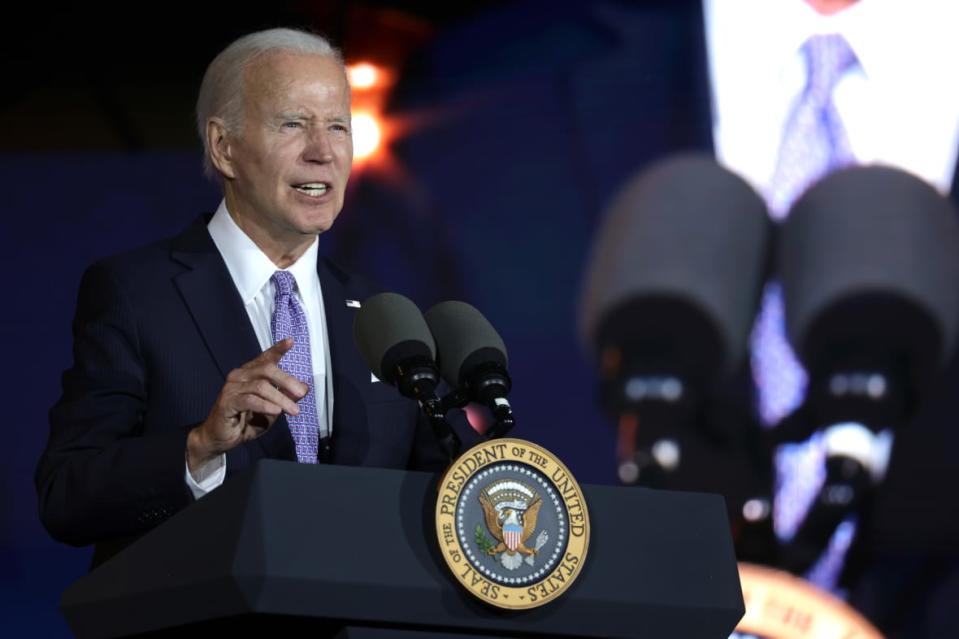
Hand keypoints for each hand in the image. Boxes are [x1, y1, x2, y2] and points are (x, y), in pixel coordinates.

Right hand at [187, 338, 307, 470]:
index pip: (265, 358)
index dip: (277, 349)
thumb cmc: (246, 422)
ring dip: (280, 398)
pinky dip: (265, 405)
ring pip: (261, 386)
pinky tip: (277, 411)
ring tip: (293, 410)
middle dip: (287, 381)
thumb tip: (305, 388)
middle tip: (301, 393)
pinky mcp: (226, 402)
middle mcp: (239, 376)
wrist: (221, 438)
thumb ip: (286, 397)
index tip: (290, 341)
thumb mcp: (273, 409)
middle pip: (267, 370)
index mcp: (250, 374)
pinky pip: (249, 400)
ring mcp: (231, 388)